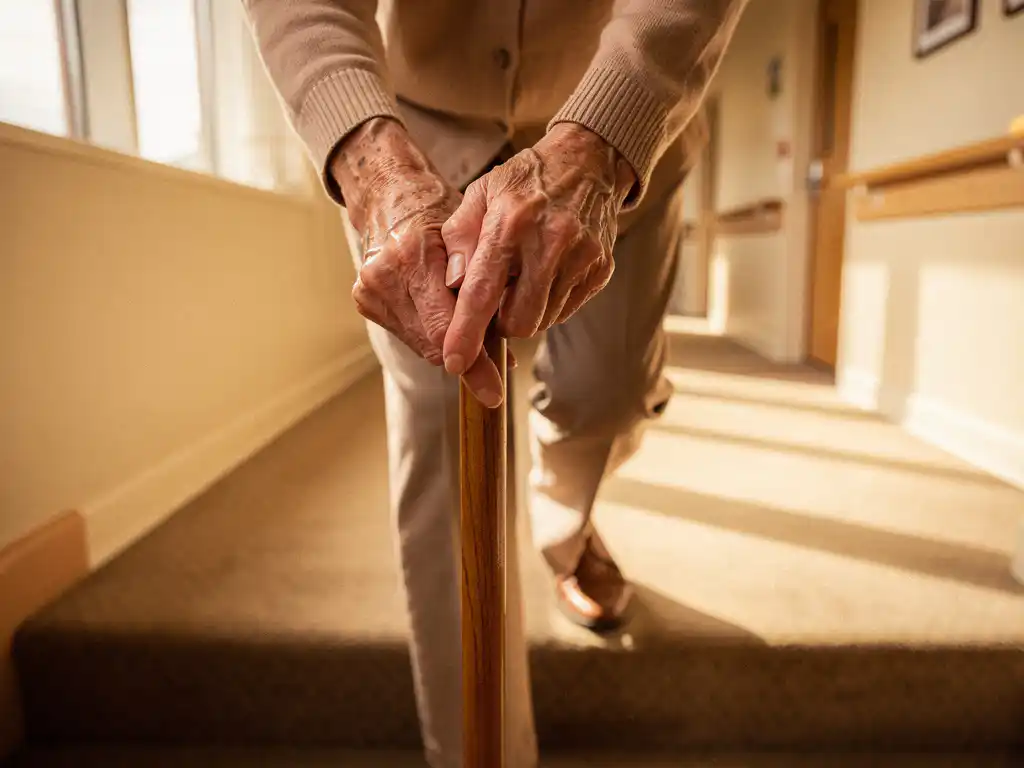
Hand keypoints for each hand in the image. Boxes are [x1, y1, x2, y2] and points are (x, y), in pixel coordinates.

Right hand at [332, 118, 504, 405]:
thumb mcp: (475, 243)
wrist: (395, 197)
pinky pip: (408, 333)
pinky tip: (441, 318)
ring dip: (449, 345)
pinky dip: (431, 333)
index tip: (493, 392)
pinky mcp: (363, 299)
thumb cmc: (445, 218)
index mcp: (414, 253)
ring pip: (421, 343)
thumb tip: (505, 354)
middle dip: (466, 356)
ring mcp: (369, 288)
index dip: (473, 362)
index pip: (446, 327)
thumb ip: (488, 292)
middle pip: (432, 341)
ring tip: (470, 335)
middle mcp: (385, 273)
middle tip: (494, 372)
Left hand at [440, 123, 635, 378]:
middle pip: (519, 321)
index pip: (483, 293)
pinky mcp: (601, 270)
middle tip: (497, 298)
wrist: (588, 162)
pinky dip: (550, 303)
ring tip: (523, 278)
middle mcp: (550, 243)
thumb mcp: (481, 194)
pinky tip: (547, 275)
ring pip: (544, 320)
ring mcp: (581, 258)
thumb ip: (459, 239)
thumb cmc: (524, 182)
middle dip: (501, 323)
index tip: (453, 362)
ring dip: (526, 312)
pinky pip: (566, 310)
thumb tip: (452, 286)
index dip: (466, 333)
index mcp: (510, 223)